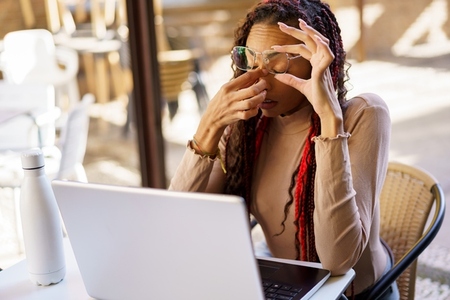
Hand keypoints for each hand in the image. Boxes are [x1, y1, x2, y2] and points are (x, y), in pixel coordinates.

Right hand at [193, 69, 267, 152]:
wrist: (212, 118)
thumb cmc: (221, 101)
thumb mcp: (226, 90)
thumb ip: (239, 84)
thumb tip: (254, 76)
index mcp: (228, 87)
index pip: (246, 77)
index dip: (258, 73)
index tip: (265, 71)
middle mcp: (231, 96)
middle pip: (252, 90)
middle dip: (262, 86)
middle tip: (266, 85)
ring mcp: (233, 107)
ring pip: (252, 102)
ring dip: (260, 98)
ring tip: (263, 95)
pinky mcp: (236, 116)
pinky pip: (249, 114)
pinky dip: (255, 110)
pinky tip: (256, 107)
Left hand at [272, 19, 342, 133]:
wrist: (325, 110)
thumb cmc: (318, 99)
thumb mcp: (301, 87)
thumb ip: (291, 80)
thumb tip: (278, 76)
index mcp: (316, 63)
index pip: (302, 48)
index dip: (288, 45)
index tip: (274, 46)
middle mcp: (321, 61)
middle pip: (309, 41)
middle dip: (296, 31)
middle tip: (281, 25)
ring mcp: (324, 65)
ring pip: (320, 42)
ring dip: (311, 32)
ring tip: (300, 24)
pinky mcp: (324, 72)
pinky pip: (327, 55)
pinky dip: (323, 46)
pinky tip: (316, 39)